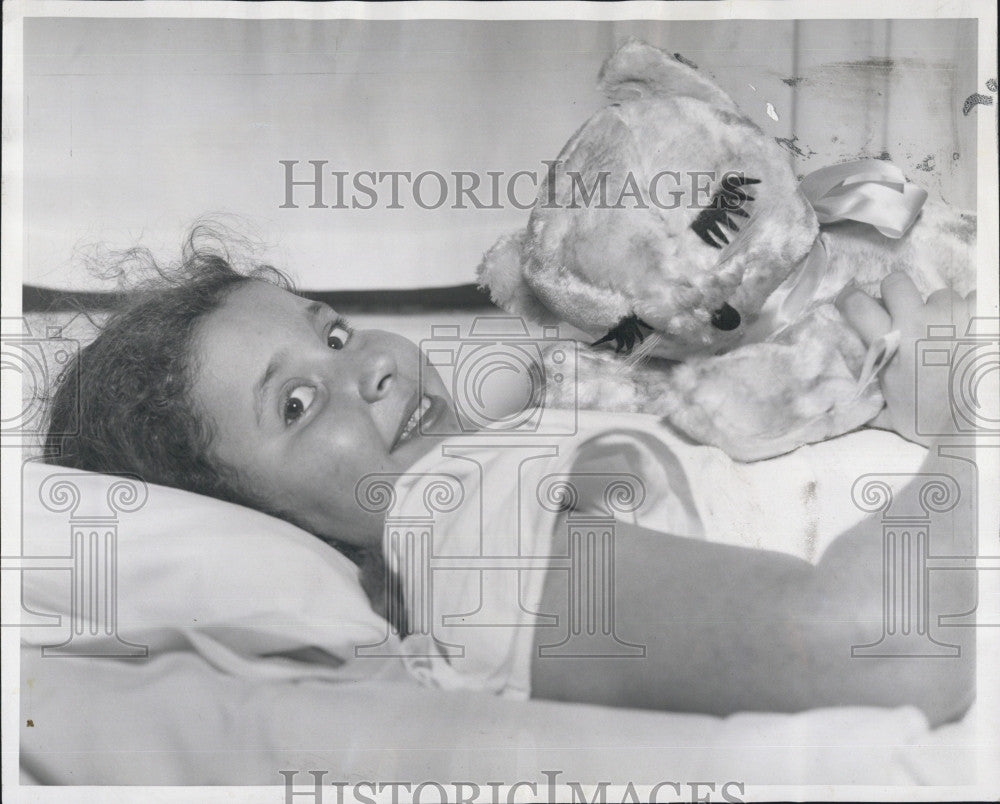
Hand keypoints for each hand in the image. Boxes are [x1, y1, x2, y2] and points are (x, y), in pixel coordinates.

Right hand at [835, 272, 975, 446]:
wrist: (975, 425)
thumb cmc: (930, 424)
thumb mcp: (890, 410)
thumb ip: (872, 395)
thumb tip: (846, 400)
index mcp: (889, 344)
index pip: (857, 305)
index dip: (850, 300)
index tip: (850, 304)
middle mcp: (918, 322)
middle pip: (896, 282)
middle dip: (896, 295)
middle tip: (903, 315)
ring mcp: (952, 315)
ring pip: (940, 295)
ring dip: (940, 312)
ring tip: (947, 336)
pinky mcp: (981, 315)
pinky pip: (973, 300)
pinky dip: (971, 314)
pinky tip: (971, 334)